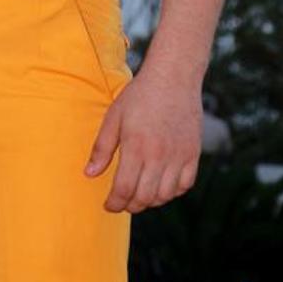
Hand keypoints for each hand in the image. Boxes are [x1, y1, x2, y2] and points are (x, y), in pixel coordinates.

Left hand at [83, 66, 202, 212]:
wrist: (173, 76)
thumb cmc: (140, 95)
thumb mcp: (114, 116)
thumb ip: (102, 148)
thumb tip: (89, 174)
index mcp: (136, 147)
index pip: (124, 189)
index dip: (114, 203)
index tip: (108, 204)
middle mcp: (159, 156)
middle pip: (144, 198)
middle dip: (130, 205)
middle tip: (122, 201)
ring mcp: (179, 156)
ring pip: (164, 195)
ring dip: (150, 200)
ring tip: (140, 193)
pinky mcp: (193, 153)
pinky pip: (185, 185)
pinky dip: (172, 191)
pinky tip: (161, 184)